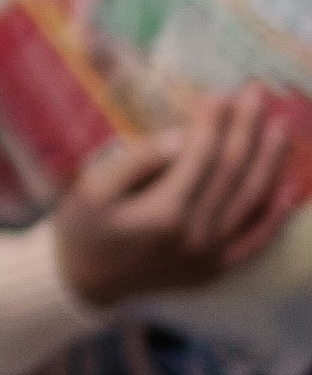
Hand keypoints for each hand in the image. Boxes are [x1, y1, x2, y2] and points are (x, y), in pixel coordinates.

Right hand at [52, 90, 301, 307]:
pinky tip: (289, 186)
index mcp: (164, 213)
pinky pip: (257, 239)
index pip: (201, 155)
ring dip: (270, 159)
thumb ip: (138, 161)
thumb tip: (182, 137)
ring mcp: (211, 256)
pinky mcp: (217, 268)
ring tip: (279, 126)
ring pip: (251, 199)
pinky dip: (276, 213)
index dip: (214, 121)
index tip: (220, 92)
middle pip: (232, 171)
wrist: (85, 282)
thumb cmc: (84, 228)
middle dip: (246, 128)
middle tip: (255, 94)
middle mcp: (196, 236)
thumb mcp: (93, 189)